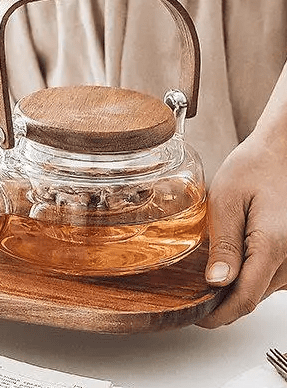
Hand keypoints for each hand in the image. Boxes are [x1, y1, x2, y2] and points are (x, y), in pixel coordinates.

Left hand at [197, 131, 286, 327]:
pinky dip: (249, 275)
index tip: (198, 317)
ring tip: (205, 273)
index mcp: (273, 246)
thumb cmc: (255, 168)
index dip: (219, 314)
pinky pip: (270, 276)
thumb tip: (216, 283)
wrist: (280, 153)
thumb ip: (223, 244)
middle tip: (191, 294)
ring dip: (236, 288)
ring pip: (262, 288)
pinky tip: (228, 262)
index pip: (245, 299)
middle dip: (223, 301)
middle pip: (253, 297)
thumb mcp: (227, 201)